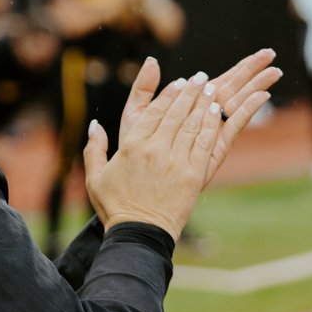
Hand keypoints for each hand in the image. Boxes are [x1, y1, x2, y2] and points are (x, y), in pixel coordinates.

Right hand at [85, 49, 281, 239]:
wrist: (139, 233)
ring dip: (203, 103)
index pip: (154, 111)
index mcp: (132, 146)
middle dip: (190, 92)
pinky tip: (216, 113)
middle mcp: (155, 149)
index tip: (179, 82)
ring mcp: (176, 161)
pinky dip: (211, 125)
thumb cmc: (115, 206)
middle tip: (199, 77)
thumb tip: (94, 126)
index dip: (168, 94)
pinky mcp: (193, 175)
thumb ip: (94, 148)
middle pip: (176, 112)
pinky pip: (204, 143)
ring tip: (211, 88)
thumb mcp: (95, 176)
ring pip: (192, 124)